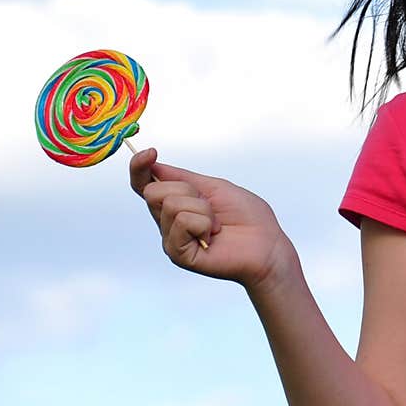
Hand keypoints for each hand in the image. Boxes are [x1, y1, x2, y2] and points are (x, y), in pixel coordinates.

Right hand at [130, 147, 299, 291]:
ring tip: (216, 224)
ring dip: (202, 208)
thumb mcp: (212, 187)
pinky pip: (183, 222)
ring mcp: (171, 239)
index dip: (139, 167)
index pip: (143, 185)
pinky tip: (213, 237)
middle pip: (154, 191)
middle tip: (210, 205)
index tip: (150, 151)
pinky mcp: (179, 254)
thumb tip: (153, 164)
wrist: (266, 244)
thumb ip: (181, 178)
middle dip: (187, 190)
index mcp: (174, 204)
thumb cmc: (246, 216)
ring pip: (171, 205)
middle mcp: (167, 222)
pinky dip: (204, 223)